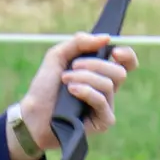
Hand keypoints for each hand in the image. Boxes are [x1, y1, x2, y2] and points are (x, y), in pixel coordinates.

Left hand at [13, 33, 137, 157]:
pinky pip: (102, 101)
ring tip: (65, 81)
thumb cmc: (45, 86)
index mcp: (101, 73)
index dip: (127, 55)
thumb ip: (79, 42)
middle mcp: (107, 90)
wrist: (33, 113)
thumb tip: (106, 38)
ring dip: (84, 78)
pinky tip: (71, 91)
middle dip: (95, 65)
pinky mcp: (103, 121)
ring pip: (109, 85)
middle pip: (120, 72)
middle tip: (73, 67)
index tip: (114, 51)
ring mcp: (106, 106)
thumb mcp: (58, 56)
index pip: (127, 63)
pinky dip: (87, 92)